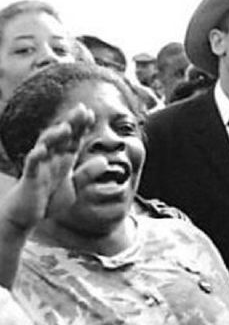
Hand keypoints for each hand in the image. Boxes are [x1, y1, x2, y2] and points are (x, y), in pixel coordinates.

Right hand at [0, 104, 94, 233]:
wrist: (26, 216)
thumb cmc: (47, 200)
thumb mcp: (73, 187)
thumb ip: (87, 174)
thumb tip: (104, 161)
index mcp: (63, 160)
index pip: (74, 139)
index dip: (81, 127)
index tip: (91, 113)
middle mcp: (51, 159)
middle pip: (61, 137)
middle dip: (71, 123)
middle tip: (82, 109)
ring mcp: (40, 167)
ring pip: (45, 145)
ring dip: (55, 136)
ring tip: (66, 127)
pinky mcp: (30, 178)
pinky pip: (32, 165)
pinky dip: (36, 156)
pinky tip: (42, 149)